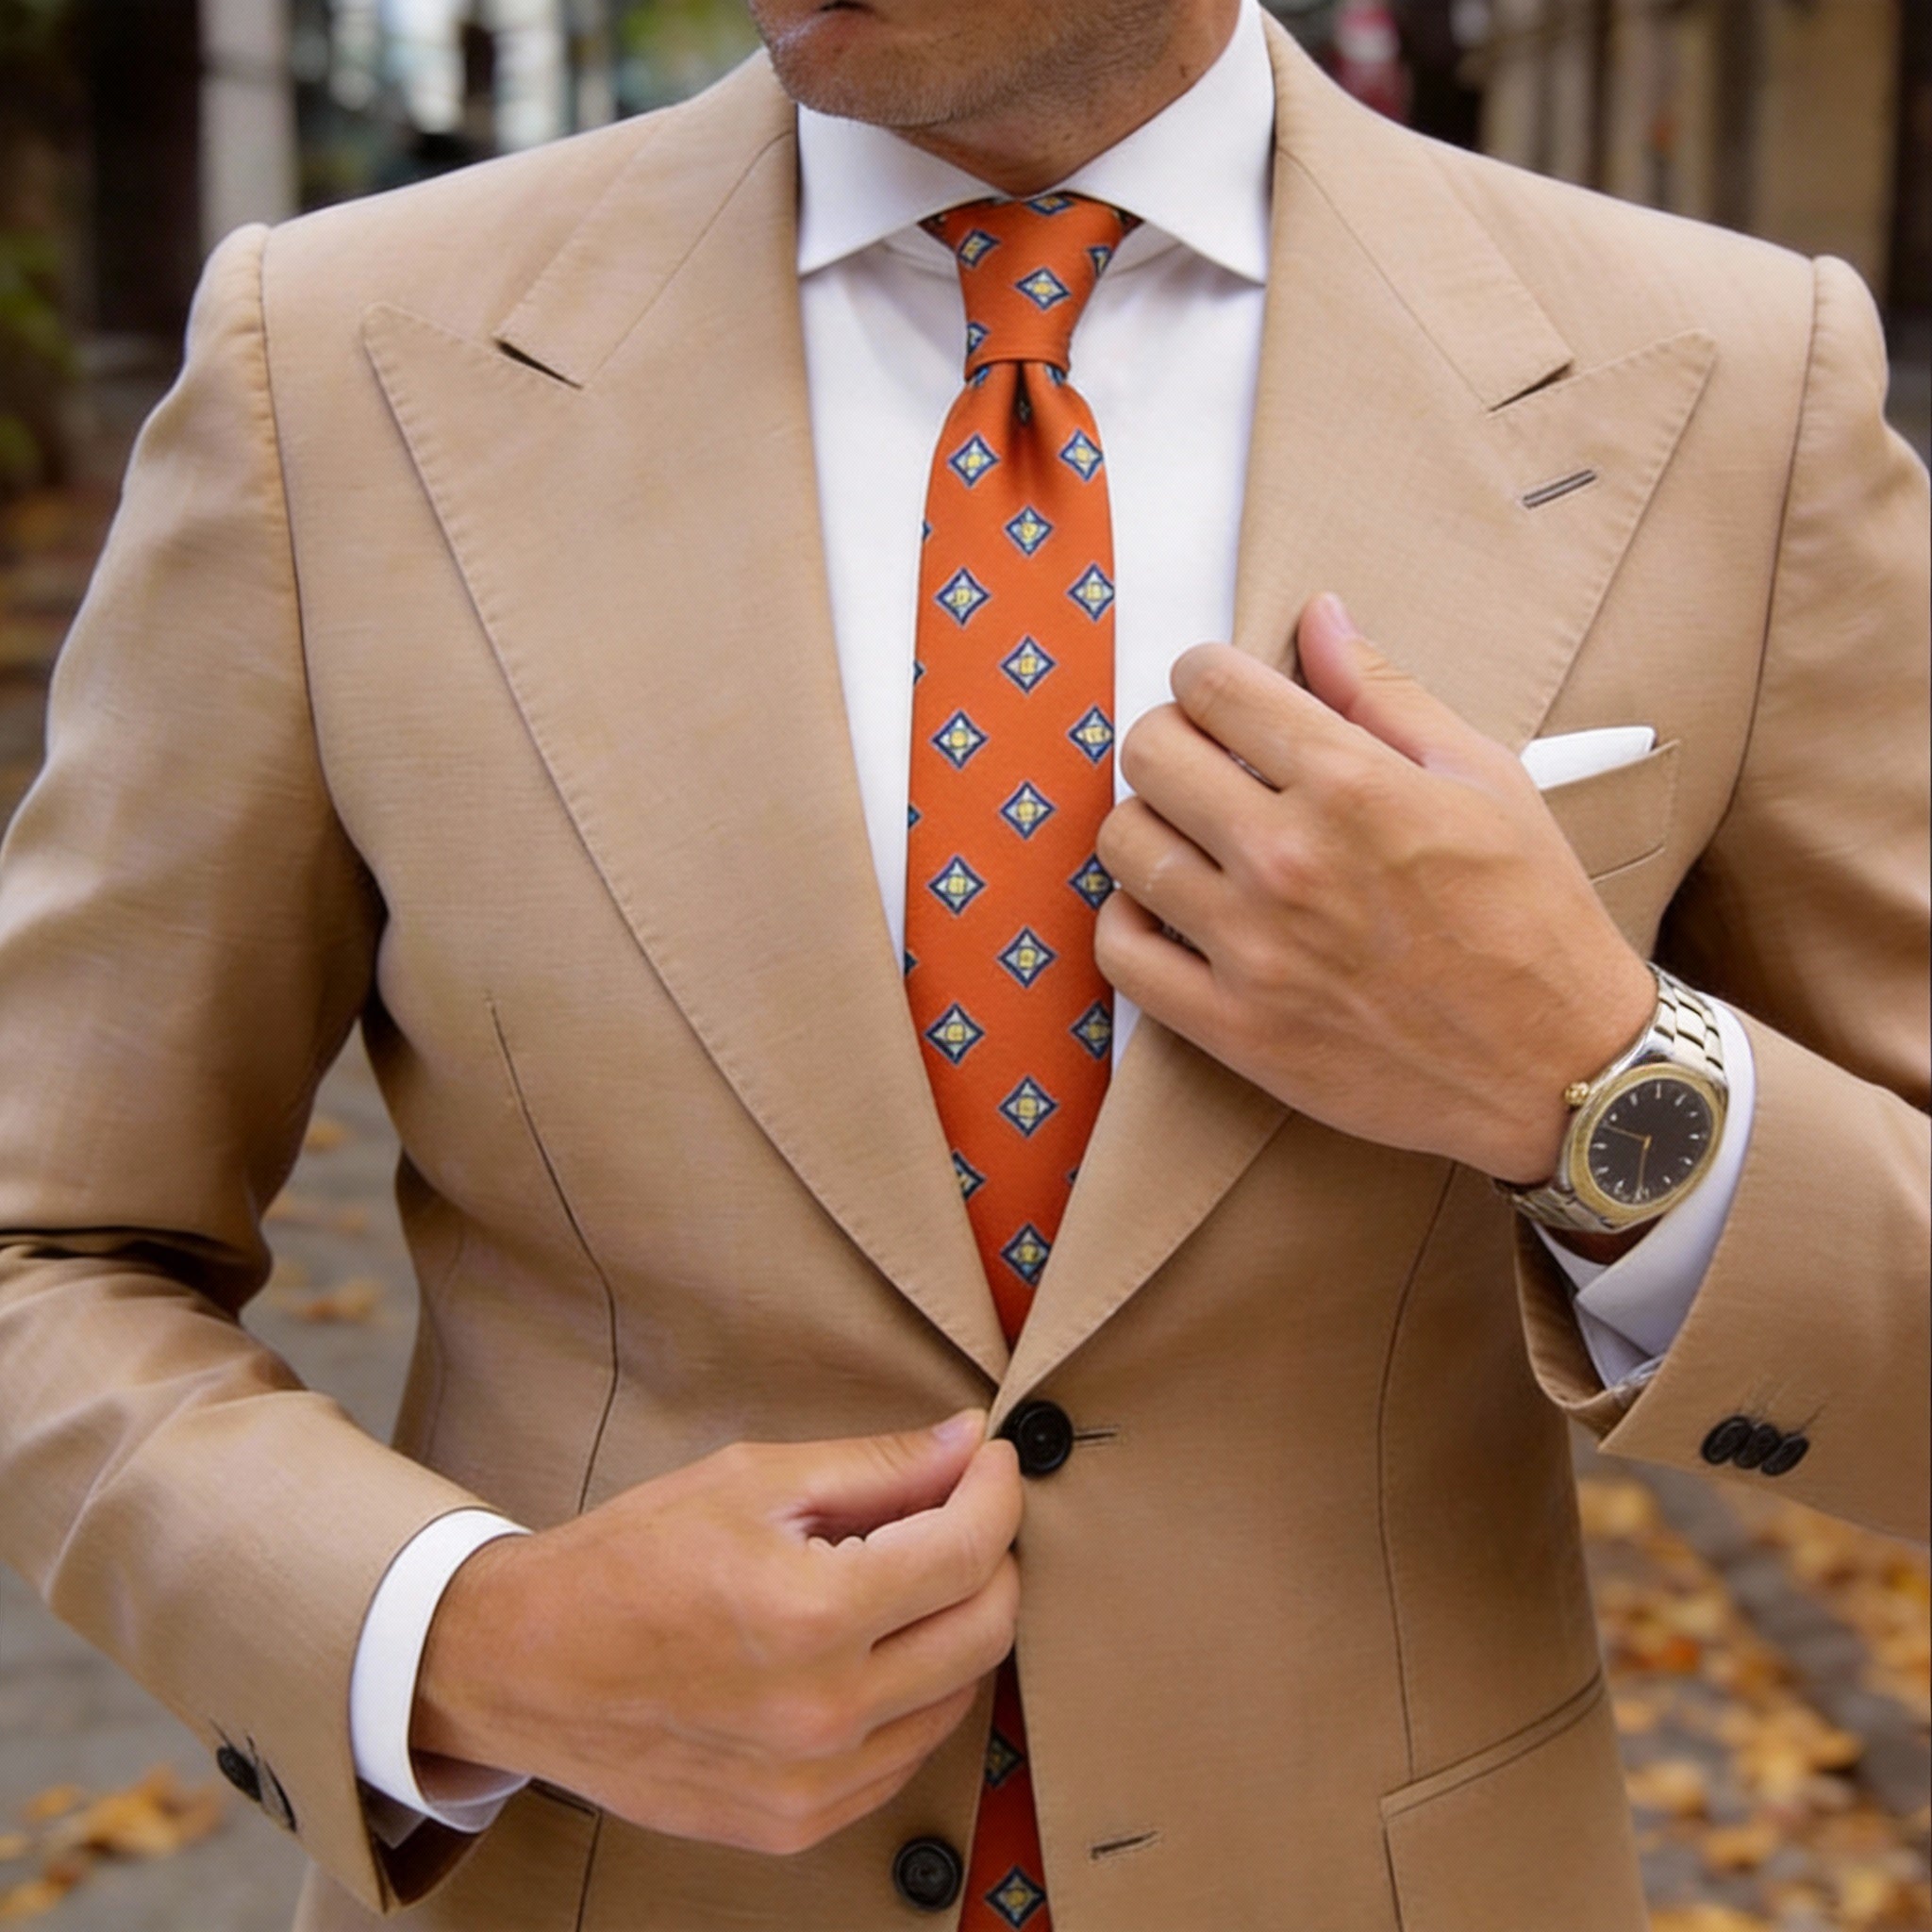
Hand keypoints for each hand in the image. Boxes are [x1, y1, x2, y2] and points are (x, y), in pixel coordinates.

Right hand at [412, 1412, 1021, 1853]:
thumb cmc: (631, 1559)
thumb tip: (970, 1444)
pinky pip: (905, 1755)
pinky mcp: (796, 1824)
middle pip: (987, 1629)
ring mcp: (813, 1784)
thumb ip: (877, 1467)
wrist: (527, 1666)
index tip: (991, 1462)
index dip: (997, 1491)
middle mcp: (823, 1712)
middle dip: (993, 1555)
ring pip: (958, 1696)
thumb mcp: (751, 1481)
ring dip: (956, 1625)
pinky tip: (870, 1648)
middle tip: (960, 1511)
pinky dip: (914, 1693)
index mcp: (811, 1613)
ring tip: (905, 1577)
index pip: (968, 1550)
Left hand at [1093, 593, 1656, 1183]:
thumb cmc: (1532, 918)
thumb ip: (1384, 693)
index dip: (1205, 674)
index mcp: (1351, 785)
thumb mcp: (1483, 778)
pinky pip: (1121, 952)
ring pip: (1123, 844)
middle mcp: (1288, 859)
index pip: (1212, 685)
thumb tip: (1319, 617)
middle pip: (1150, 753)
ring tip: (1190, 834)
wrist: (1559, 1067)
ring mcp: (1252, 948)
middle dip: (1170, 737)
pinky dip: (1128, 919)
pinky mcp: (1234, 1027)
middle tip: (1204, 760)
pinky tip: (1168, 908)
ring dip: (1146, 823)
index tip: (1218, 693)